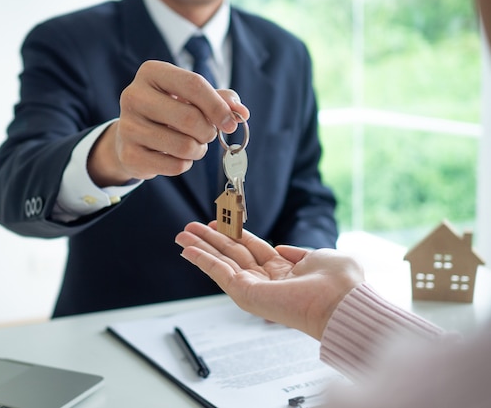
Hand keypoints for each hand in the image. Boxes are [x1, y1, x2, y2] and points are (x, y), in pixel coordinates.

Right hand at [88, 60, 249, 185]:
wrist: (132, 135)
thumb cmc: (168, 110)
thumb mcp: (191, 97)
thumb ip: (220, 100)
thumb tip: (241, 113)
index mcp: (151, 72)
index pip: (193, 85)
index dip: (218, 106)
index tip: (230, 122)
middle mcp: (134, 96)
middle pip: (190, 117)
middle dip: (208, 131)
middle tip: (207, 135)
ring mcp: (128, 127)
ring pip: (184, 145)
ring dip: (198, 150)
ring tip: (191, 145)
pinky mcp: (129, 155)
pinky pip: (175, 166)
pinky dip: (184, 164)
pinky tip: (175, 156)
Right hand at [175, 221, 364, 339]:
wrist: (342, 301)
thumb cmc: (340, 283)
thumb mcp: (319, 256)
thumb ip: (297, 252)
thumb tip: (281, 247)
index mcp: (284, 271)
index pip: (252, 248)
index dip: (234, 233)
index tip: (218, 222)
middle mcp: (267, 280)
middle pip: (231, 253)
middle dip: (210, 239)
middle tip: (190, 228)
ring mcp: (254, 288)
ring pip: (220, 262)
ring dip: (200, 248)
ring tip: (181, 235)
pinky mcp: (245, 294)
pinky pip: (218, 273)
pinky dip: (201, 260)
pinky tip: (187, 250)